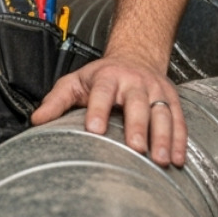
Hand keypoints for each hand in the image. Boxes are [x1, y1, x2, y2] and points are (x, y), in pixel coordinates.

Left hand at [30, 54, 186, 166]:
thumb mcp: (75, 82)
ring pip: (162, 113)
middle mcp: (134, 82)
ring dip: (164, 137)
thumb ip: (56, 101)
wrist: (135, 56)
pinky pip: (179, 120)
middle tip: (137, 148)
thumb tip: (36, 120)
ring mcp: (156, 91)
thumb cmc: (101, 76)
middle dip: (138, 126)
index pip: (102, 92)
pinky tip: (179, 160)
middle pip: (138, 103)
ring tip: (162, 160)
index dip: (98, 109)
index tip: (95, 129)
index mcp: (108, 77)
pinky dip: (180, 140)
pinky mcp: (172, 100)